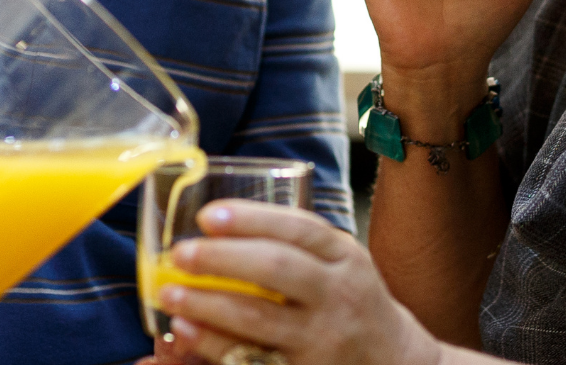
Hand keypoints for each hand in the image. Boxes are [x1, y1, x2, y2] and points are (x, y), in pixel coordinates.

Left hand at [157, 200, 441, 364]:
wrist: (395, 361)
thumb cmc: (353, 304)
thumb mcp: (342, 263)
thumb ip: (297, 245)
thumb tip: (218, 225)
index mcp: (345, 258)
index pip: (299, 229)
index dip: (251, 219)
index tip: (209, 216)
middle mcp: (337, 295)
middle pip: (276, 268)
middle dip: (223, 258)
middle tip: (181, 253)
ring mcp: (322, 338)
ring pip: (259, 317)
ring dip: (208, 303)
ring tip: (170, 294)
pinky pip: (253, 356)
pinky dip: (215, 344)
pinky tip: (187, 333)